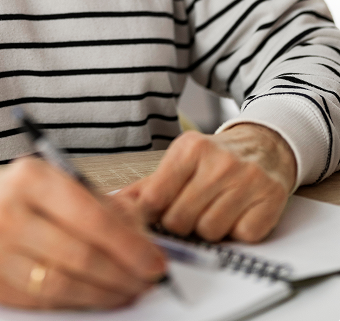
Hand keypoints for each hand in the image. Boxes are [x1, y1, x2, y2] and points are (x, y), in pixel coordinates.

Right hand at [0, 156, 165, 308]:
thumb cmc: (21, 194)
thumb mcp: (57, 181)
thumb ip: (98, 204)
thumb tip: (141, 236)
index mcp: (29, 178)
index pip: (89, 216)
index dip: (128, 244)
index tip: (154, 260)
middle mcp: (6, 212)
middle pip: (79, 256)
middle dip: (123, 274)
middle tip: (146, 280)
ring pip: (62, 286)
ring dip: (104, 295)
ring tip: (127, 291)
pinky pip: (42, 303)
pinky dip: (76, 303)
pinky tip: (95, 297)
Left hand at [116, 124, 296, 243]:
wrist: (265, 147)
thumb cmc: (215, 158)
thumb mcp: (181, 161)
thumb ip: (148, 185)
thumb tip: (114, 205)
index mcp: (190, 148)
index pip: (156, 198)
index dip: (151, 215)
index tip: (154, 217)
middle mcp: (219, 162)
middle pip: (180, 220)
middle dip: (181, 224)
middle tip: (190, 211)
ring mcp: (247, 181)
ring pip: (210, 232)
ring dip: (209, 229)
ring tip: (215, 209)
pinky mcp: (269, 201)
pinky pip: (241, 236)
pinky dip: (237, 232)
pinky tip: (237, 213)